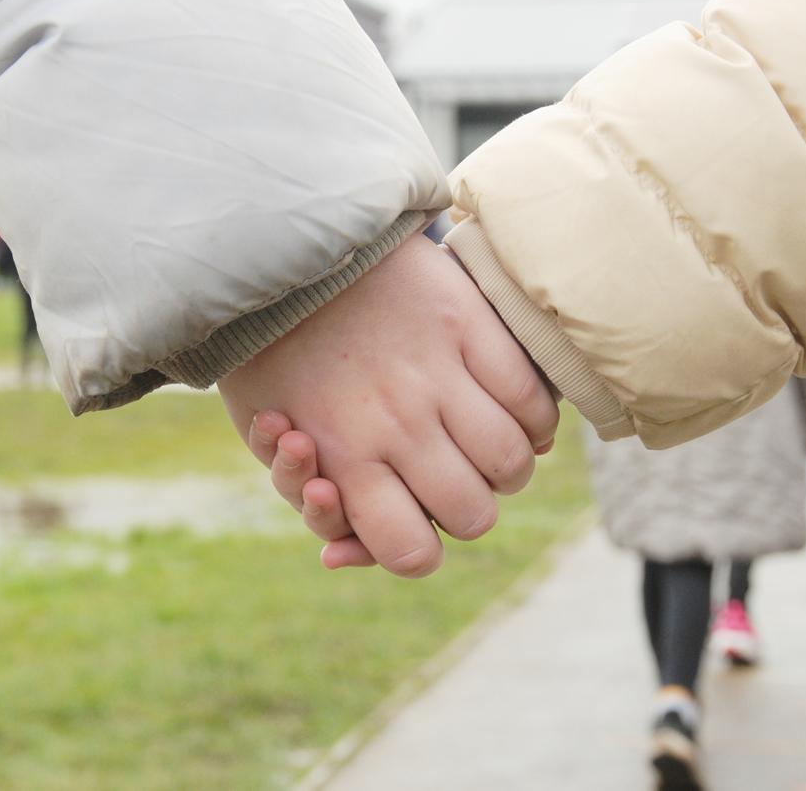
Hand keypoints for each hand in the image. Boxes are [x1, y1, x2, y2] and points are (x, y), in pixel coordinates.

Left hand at [217, 232, 558, 576]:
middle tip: (446, 479)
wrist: (284, 247)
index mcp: (342, 457)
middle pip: (474, 517)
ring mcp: (437, 372)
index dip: (416, 552)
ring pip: (512, 462)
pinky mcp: (468, 321)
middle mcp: (396, 423)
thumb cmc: (272, 353)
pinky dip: (534, 417)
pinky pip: (532, 396)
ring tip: (482, 444)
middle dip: (464, 512)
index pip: (412, 553)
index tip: (405, 521)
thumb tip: (335, 557)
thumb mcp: (270, 435)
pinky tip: (510, 411)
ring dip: (505, 466)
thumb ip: (312, 498)